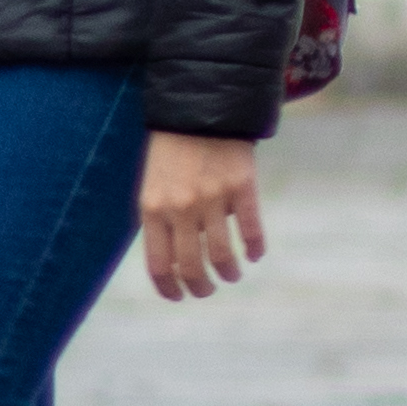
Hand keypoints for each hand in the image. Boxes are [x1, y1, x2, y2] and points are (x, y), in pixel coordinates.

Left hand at [138, 130, 265, 299]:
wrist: (199, 109)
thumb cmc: (171, 151)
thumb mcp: (152, 184)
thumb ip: (160, 220)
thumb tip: (172, 260)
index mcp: (153, 208)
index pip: (158, 264)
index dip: (169, 288)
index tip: (179, 296)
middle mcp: (181, 208)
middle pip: (192, 266)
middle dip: (202, 287)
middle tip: (208, 290)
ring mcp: (213, 198)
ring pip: (222, 255)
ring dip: (228, 272)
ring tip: (231, 274)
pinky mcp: (242, 187)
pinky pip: (251, 230)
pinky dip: (254, 249)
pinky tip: (254, 254)